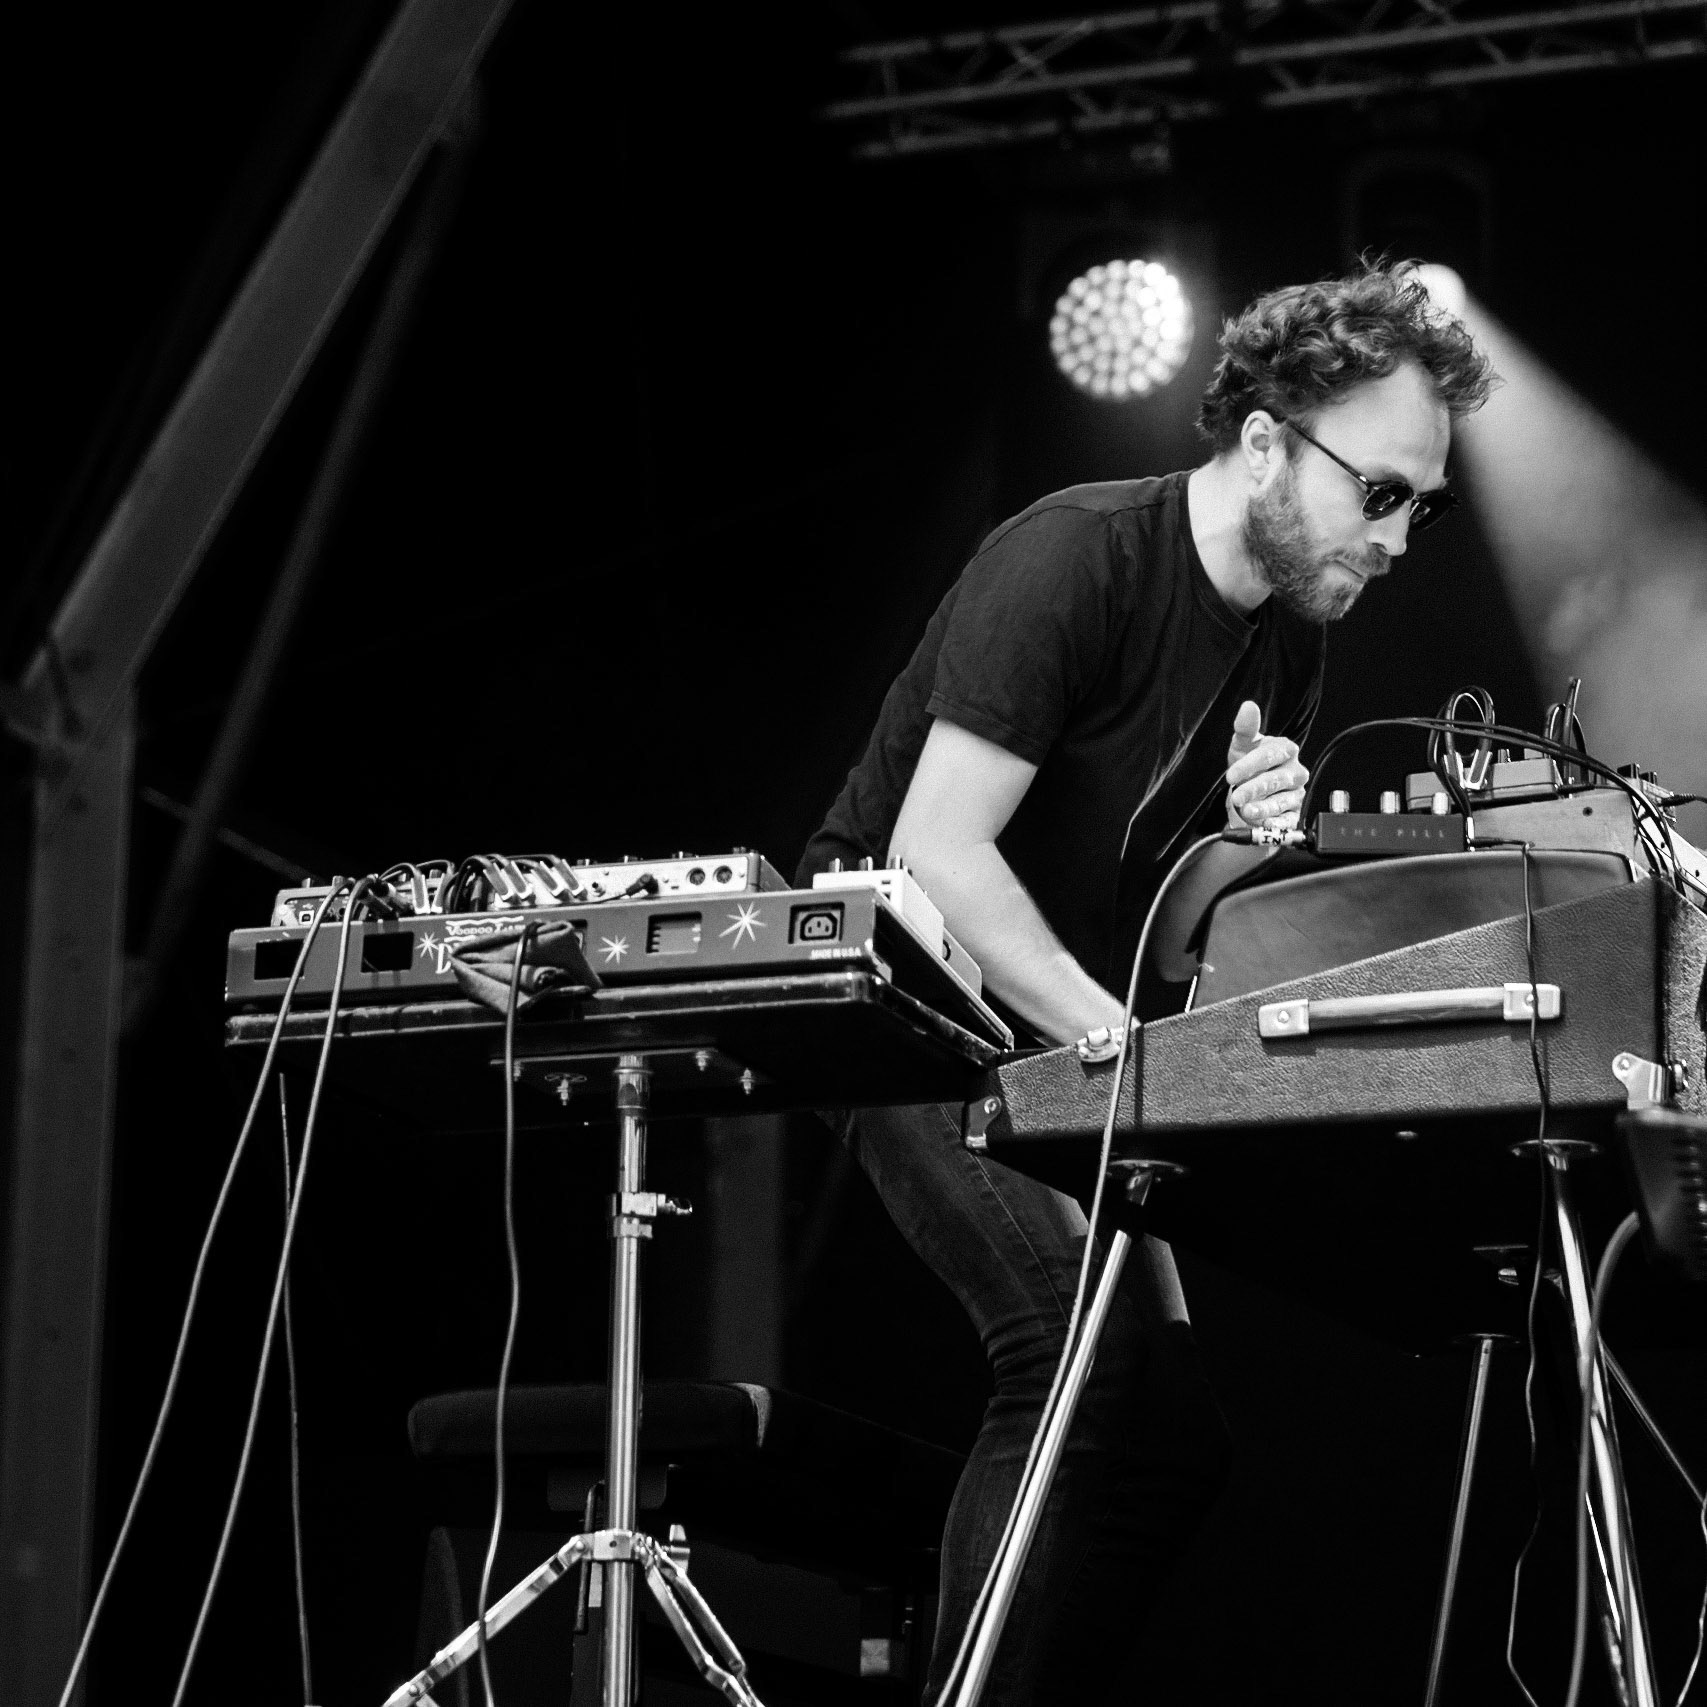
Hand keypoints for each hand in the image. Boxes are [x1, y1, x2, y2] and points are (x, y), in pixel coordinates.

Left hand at [1225, 699, 1308, 829]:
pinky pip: (1288, 821)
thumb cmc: (1248, 764)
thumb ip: (1245, 728)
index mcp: (1285, 750)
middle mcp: (1295, 771)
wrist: (1251, 792)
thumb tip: (1248, 706)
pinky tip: (1265, 825)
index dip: (1250, 765)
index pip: (1270, 755)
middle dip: (1255, 788)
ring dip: (1264, 808)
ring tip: (1247, 812)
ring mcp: (1296, 794)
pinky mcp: (1294, 814)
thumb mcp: (1242, 745)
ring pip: (1282, 801)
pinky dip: (1276, 824)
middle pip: (1276, 780)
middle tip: (1237, 797)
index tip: (1231, 775)